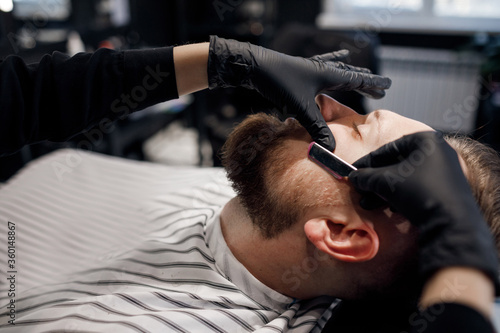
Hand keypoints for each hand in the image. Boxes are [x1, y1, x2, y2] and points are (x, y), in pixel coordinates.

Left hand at [207, 35, 391, 151]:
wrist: (255, 67)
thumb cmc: (279, 82)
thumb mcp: (300, 107)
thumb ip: (317, 127)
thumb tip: (331, 148)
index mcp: (328, 76)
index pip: (357, 80)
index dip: (373, 84)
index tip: (388, 85)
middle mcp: (322, 70)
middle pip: (350, 76)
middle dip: (365, 83)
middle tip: (379, 88)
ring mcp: (310, 69)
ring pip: (336, 72)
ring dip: (350, 76)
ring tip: (359, 76)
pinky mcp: (299, 72)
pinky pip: (321, 70)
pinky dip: (330, 67)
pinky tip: (331, 63)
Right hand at [348, 131, 498, 291]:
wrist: (450, 223)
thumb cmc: (419, 192)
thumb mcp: (385, 181)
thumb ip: (366, 176)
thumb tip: (353, 177)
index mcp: (426, 140)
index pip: (388, 148)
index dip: (367, 162)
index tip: (354, 171)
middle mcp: (438, 152)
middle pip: (397, 164)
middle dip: (375, 180)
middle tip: (360, 189)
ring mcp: (444, 171)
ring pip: (405, 178)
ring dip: (384, 191)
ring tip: (368, 203)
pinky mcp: (447, 190)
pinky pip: (418, 188)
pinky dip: (400, 196)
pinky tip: (389, 208)